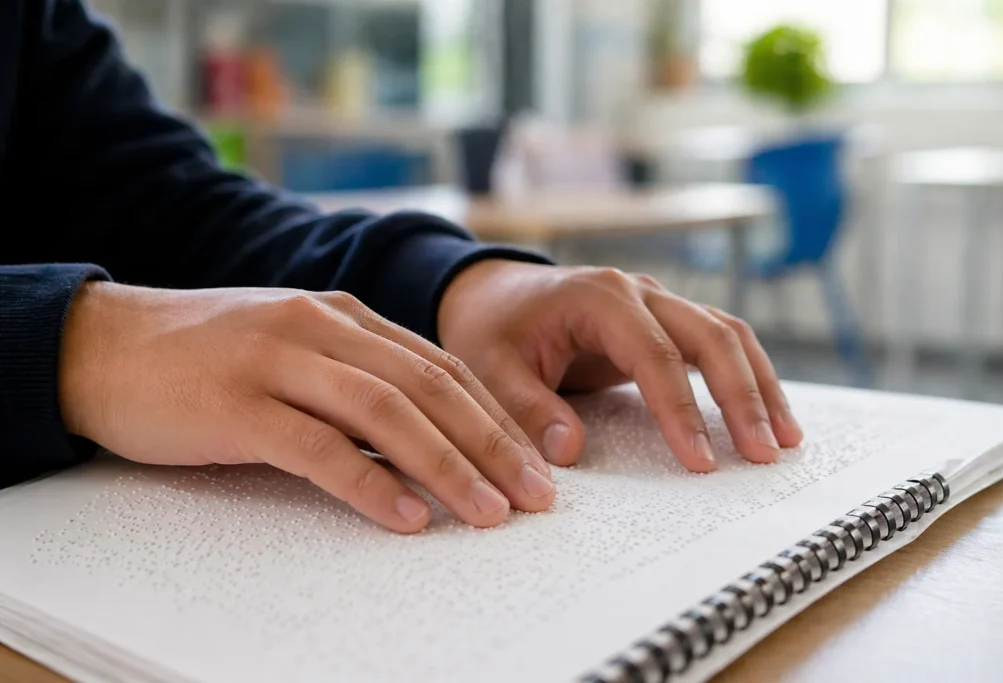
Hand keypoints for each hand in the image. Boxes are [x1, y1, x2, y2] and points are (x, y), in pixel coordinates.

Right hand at [59, 282, 554, 532]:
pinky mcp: (238, 405)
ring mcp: (280, 362)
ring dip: (447, 467)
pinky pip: (318, 447)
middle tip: (536, 496)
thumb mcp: (296, 349)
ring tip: (489, 514)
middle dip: (492, 445)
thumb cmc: (210, 357)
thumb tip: (428, 432)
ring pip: (386, 413)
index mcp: (344, 315)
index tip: (536, 464)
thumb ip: (357, 376)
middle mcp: (322, 328)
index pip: (441, 366)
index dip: (496, 417)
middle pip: (430, 388)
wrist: (107, 346)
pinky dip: (368, 483)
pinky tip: (405, 517)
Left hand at [438, 261, 802, 471]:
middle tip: (763, 454)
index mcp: (598, 297)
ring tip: (784, 440)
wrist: (494, 295)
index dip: (681, 409)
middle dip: (742, 396)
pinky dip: (746, 374)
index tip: (701, 461)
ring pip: (727, 333)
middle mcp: (638, 292)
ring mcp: (657, 301)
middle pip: (711, 336)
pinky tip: (765, 412)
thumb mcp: (491, 368)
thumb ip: (527, 408)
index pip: (655, 354)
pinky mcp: (664, 320)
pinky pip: (718, 340)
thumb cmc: (492, 330)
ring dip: (759, 384)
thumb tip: (570, 451)